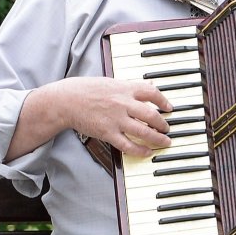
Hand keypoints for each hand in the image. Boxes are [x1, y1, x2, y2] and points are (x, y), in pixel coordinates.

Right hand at [8, 76, 172, 161]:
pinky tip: (147, 152)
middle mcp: (123, 103)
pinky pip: (129, 145)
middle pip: (152, 115)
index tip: (169, 108)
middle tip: (168, 129)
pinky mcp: (108, 133)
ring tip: (164, 142)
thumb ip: (129, 86)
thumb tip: (149, 85)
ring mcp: (116, 119)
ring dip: (158, 138)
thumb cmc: (85, 90)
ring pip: (144, 131)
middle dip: (163, 124)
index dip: (164, 101)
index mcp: (124, 88)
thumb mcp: (110, 82)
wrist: (66, 101)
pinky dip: (141, 150)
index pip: (152, 92)